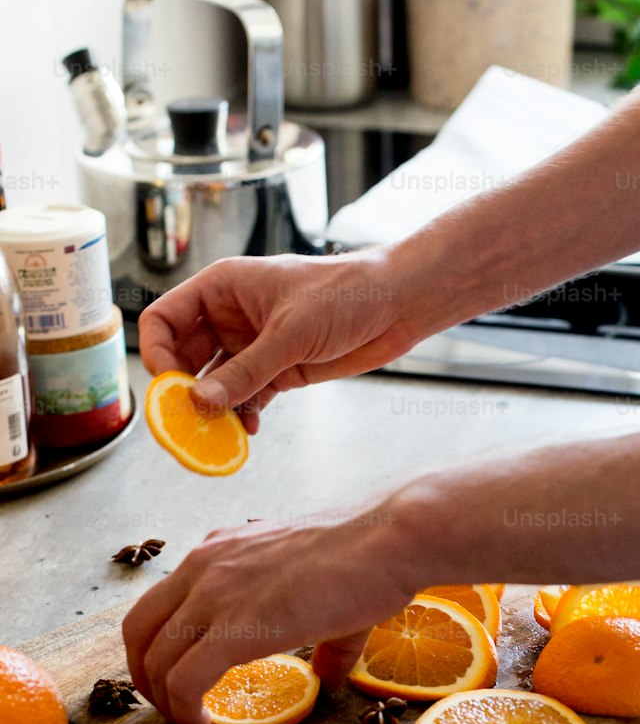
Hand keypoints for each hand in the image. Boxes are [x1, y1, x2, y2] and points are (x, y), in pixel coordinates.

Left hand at [122, 505, 417, 723]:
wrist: (389, 541)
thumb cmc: (370, 558)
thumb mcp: (328, 592)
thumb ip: (321, 637)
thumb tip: (326, 675)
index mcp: (221, 550)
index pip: (162, 601)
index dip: (160, 646)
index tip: (179, 678)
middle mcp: (206, 566)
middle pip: (139, 629)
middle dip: (146, 676)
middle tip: (170, 707)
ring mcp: (216, 594)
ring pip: (155, 659)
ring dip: (164, 702)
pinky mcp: (235, 628)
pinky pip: (184, 680)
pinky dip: (184, 712)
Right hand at [138, 251, 420, 431]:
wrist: (397, 304)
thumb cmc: (345, 294)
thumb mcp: (290, 333)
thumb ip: (245, 371)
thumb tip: (199, 403)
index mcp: (222, 288)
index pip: (164, 319)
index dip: (157, 352)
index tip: (167, 387)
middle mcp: (230, 316)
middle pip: (184, 357)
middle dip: (183, 391)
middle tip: (186, 423)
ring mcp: (254, 345)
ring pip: (216, 383)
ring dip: (214, 409)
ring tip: (216, 435)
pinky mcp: (278, 369)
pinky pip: (247, 397)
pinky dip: (243, 415)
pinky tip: (247, 431)